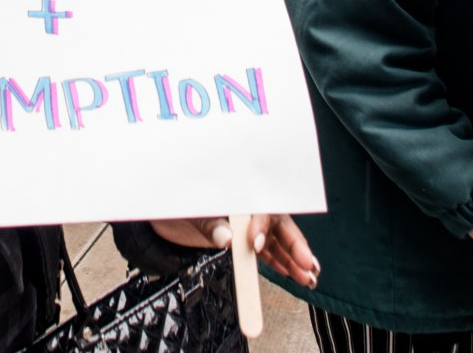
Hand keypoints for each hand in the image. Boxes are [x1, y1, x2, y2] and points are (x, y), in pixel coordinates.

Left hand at [150, 214, 319, 289]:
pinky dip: (279, 263)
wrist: (165, 221)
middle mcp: (246, 209)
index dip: (262, 227)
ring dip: (292, 259)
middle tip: (307, 264)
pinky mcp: (242, 240)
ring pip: (276, 241)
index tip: (257, 245)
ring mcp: (246, 226)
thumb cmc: (177, 209)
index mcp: (236, 196)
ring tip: (308, 276)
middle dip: (293, 245)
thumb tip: (226, 238)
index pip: (258, 208)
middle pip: (276, 225)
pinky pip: (266, 251)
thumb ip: (210, 226)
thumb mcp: (190, 215)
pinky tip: (291, 273)